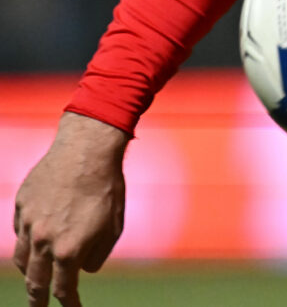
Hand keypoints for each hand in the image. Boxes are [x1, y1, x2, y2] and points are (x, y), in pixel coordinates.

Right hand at [12, 112, 129, 306]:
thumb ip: (97, 253)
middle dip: (37, 299)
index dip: (67, 302)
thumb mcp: (114, 225)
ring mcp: (28, 223)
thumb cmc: (107, 187)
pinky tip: (34, 241)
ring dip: (29, 271)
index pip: (63, 288)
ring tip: (34, 278)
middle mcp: (43, 241)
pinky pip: (19, 232)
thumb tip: (83, 268)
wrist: (87, 149)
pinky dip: (26, 241)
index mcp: (69, 249)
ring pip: (22, 259)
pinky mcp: (21, 206)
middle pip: (35, 281)